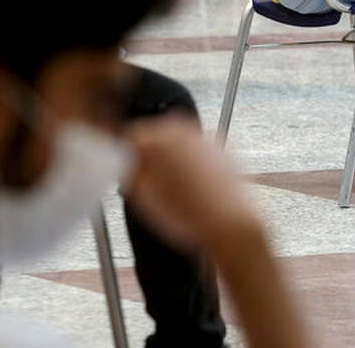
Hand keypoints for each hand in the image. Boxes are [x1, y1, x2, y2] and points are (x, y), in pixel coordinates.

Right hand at [123, 115, 266, 251]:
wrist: (231, 223)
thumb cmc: (190, 215)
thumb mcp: (145, 198)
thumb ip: (130, 173)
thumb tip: (125, 163)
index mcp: (160, 139)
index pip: (133, 134)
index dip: (124, 151)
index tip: (123, 165)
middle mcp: (184, 131)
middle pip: (156, 133)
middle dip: (149, 152)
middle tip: (145, 177)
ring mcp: (204, 138)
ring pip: (177, 140)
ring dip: (169, 155)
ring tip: (169, 185)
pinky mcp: (221, 148)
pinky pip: (196, 148)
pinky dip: (189, 159)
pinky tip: (190, 185)